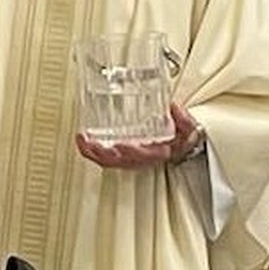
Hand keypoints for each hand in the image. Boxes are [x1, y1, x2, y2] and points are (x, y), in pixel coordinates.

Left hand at [77, 103, 203, 169]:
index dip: (132, 151)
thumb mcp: (187, 127)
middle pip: (119, 161)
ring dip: (92, 153)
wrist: (179, 145)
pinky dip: (92, 152)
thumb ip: (183, 119)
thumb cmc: (180, 137)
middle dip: (103, 153)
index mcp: (157, 152)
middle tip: (89, 141)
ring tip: (81, 139)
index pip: (144, 155)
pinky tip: (84, 141)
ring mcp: (130, 159)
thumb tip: (173, 107)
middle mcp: (141, 159)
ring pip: (109, 162)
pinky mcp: (122, 156)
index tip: (121, 145)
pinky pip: (105, 158)